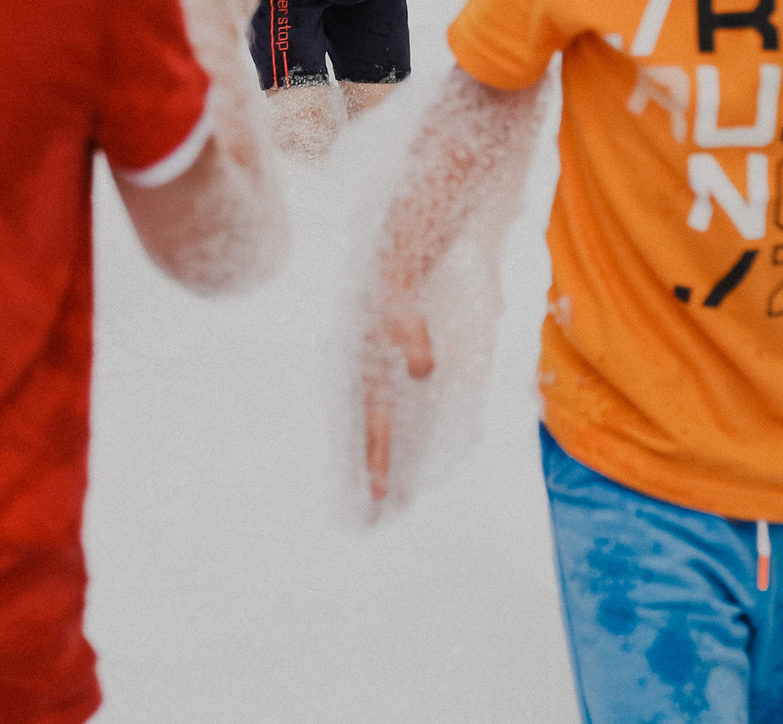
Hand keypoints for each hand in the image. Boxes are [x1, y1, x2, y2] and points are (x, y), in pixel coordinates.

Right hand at [361, 297, 434, 504]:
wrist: (390, 267)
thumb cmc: (399, 291)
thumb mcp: (406, 310)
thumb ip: (415, 340)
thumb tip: (421, 372)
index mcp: (366, 372)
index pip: (373, 425)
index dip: (375, 460)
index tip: (377, 495)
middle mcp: (361, 382)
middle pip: (366, 435)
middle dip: (370, 471)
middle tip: (373, 515)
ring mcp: (366, 381)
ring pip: (369, 429)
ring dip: (374, 459)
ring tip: (380, 495)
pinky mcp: (374, 379)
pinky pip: (376, 416)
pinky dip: (379, 439)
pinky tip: (390, 454)